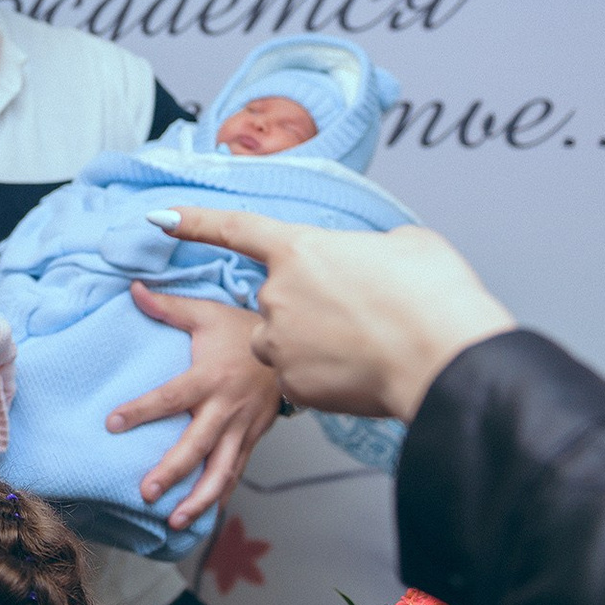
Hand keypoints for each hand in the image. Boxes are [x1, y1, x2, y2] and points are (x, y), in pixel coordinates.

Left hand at [106, 282, 282, 530]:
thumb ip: (168, 306)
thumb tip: (133, 288)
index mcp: (211, 377)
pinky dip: (219, 495)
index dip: (142, 410)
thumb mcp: (206, 313)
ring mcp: (243, 428)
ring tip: (174, 520)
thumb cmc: (242, 330)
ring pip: (222, 470)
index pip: (171, 397)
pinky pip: (236, 472)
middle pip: (197, 445)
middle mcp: (227, 407)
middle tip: (147, 492)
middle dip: (173, 471)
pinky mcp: (253, 440)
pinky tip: (200, 514)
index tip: (113, 423)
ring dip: (199, 498)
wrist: (295, 349)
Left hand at [163, 208, 516, 420]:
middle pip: (277, 299)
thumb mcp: (406, 247)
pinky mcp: (292, 386)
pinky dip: (327, 376)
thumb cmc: (432, 296)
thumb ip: (371, 251)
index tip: (160, 217)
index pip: (234, 228)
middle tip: (361, 314)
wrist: (444, 357)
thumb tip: (371, 262)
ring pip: (284, 342)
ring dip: (314, 343)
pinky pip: (301, 378)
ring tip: (365, 346)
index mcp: (299, 249)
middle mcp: (277, 294)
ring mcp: (280, 343)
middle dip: (310, 306)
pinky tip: (361, 372)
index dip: (194, 221)